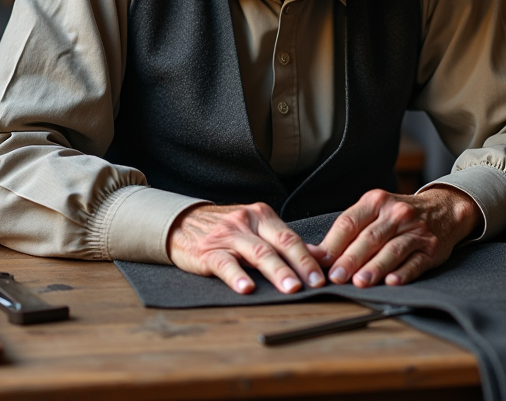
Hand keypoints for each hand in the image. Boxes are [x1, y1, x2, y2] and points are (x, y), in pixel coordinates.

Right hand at [166, 203, 325, 294]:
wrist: (182, 224)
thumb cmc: (225, 230)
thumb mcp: (256, 230)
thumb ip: (284, 241)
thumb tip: (319, 256)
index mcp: (262, 216)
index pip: (291, 237)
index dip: (309, 257)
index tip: (323, 276)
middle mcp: (247, 222)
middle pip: (279, 243)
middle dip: (300, 265)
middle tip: (313, 283)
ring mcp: (227, 235)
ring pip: (257, 253)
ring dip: (277, 272)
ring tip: (290, 288)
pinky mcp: (208, 251)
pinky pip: (225, 263)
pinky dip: (237, 276)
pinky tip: (246, 288)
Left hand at [308, 187, 480, 288]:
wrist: (444, 209)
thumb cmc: (398, 215)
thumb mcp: (374, 211)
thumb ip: (347, 230)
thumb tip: (314, 253)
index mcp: (376, 202)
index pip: (349, 223)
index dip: (333, 244)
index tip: (319, 262)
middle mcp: (396, 214)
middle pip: (369, 238)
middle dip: (350, 259)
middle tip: (336, 277)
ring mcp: (415, 231)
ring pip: (392, 250)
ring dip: (374, 267)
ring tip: (360, 282)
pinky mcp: (431, 249)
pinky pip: (416, 261)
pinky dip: (404, 272)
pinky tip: (392, 282)